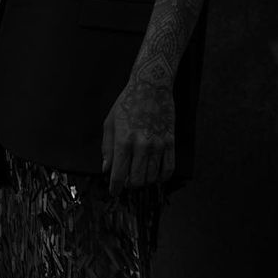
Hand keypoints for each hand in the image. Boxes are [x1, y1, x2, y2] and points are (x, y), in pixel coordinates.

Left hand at [101, 81, 175, 195]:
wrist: (151, 86)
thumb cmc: (127, 102)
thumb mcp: (110, 123)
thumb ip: (107, 148)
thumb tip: (106, 169)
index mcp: (124, 141)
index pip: (119, 175)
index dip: (115, 188)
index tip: (114, 192)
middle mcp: (142, 145)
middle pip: (137, 180)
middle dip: (130, 185)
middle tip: (127, 182)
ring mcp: (158, 144)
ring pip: (152, 177)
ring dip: (145, 181)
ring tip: (140, 177)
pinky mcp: (170, 141)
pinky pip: (169, 168)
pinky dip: (162, 177)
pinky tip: (156, 175)